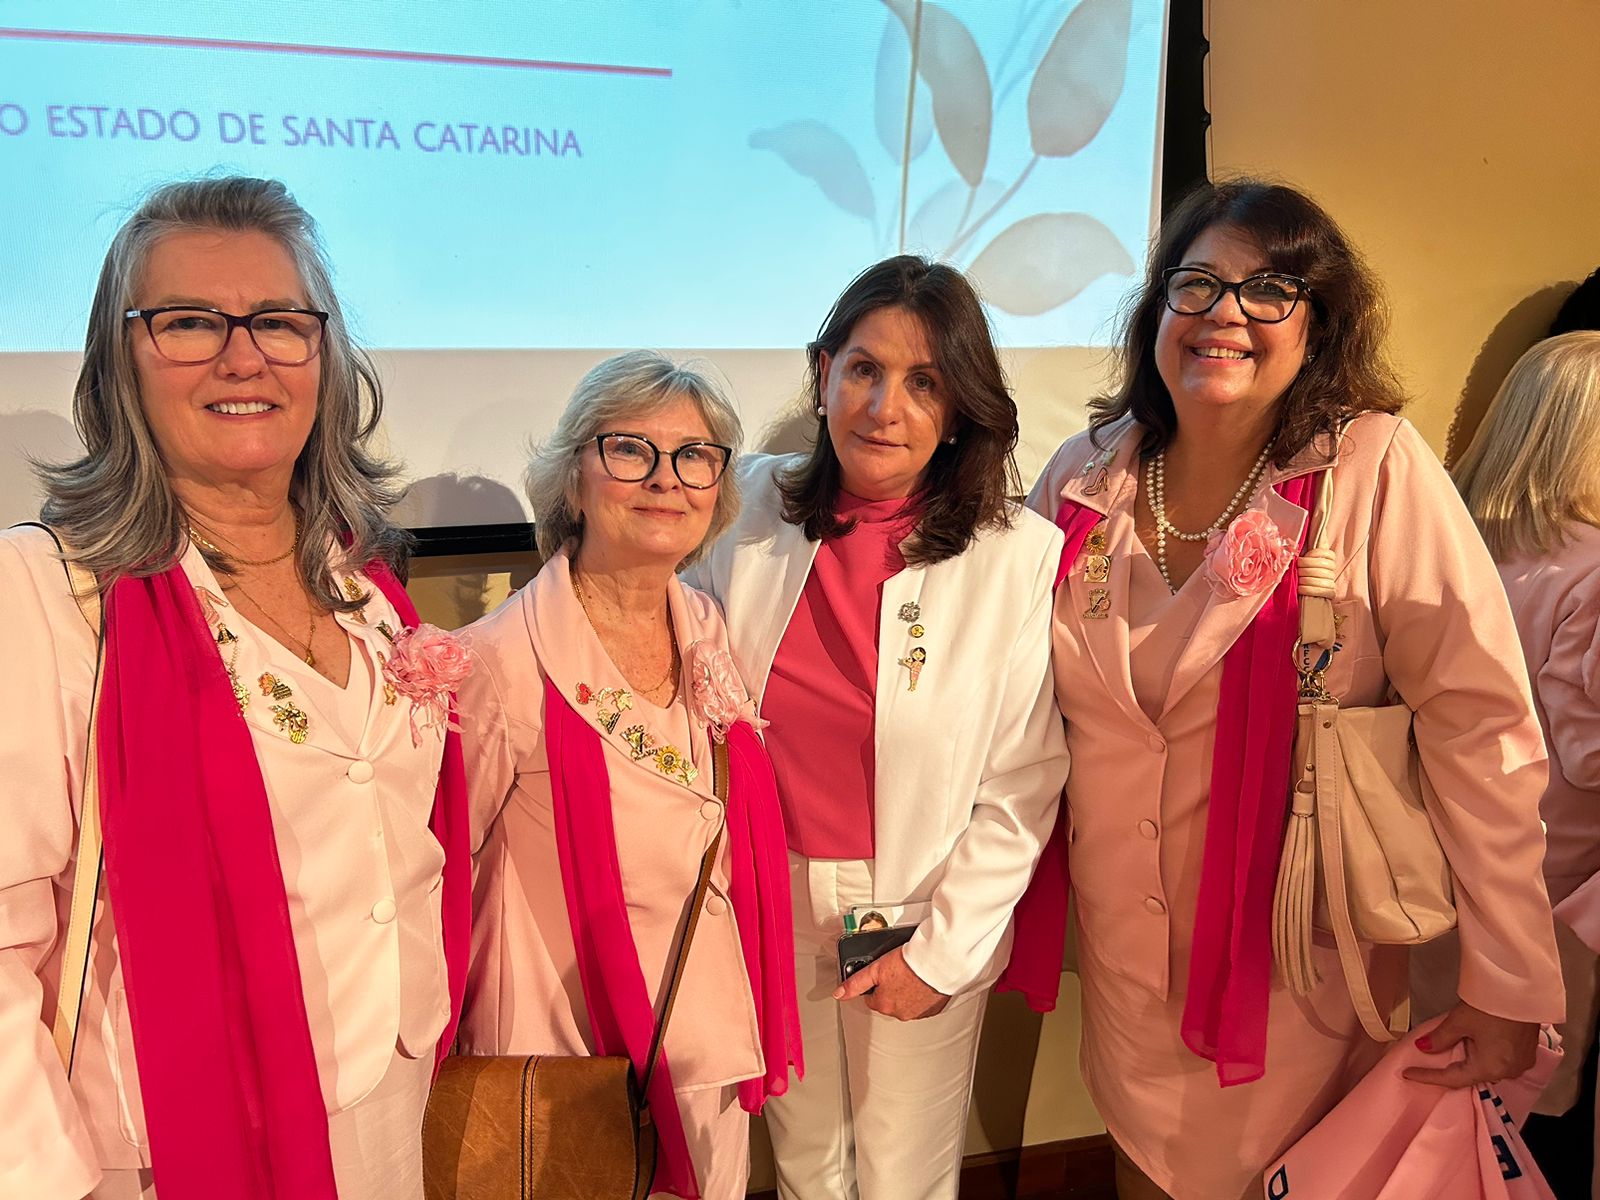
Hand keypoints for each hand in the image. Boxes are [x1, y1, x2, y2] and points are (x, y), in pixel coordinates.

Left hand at [832, 946, 950, 1020]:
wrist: (938, 962)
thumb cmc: (909, 963)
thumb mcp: (875, 969)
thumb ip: (855, 983)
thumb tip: (838, 994)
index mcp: (884, 1005)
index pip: (872, 998)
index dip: (876, 983)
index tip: (884, 973)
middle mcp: (900, 1013)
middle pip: (889, 1001)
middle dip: (892, 989)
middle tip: (899, 971)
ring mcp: (918, 1013)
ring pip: (906, 1003)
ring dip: (907, 992)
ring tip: (912, 974)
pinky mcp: (933, 1009)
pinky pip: (923, 1004)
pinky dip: (922, 994)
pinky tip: (923, 981)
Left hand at [1401, 1002, 1539, 1087]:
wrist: (1524, 990)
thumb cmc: (1491, 1006)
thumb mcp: (1459, 1022)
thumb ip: (1440, 1038)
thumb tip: (1422, 1047)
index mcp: (1490, 1069)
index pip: (1453, 1079)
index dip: (1428, 1076)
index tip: (1409, 1073)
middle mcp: (1508, 1072)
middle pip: (1472, 1074)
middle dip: (1451, 1067)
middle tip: (1428, 1060)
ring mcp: (1521, 1064)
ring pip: (1487, 1067)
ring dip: (1470, 1058)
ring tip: (1456, 1044)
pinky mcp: (1527, 1053)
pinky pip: (1500, 1061)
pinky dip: (1485, 1054)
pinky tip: (1476, 1040)